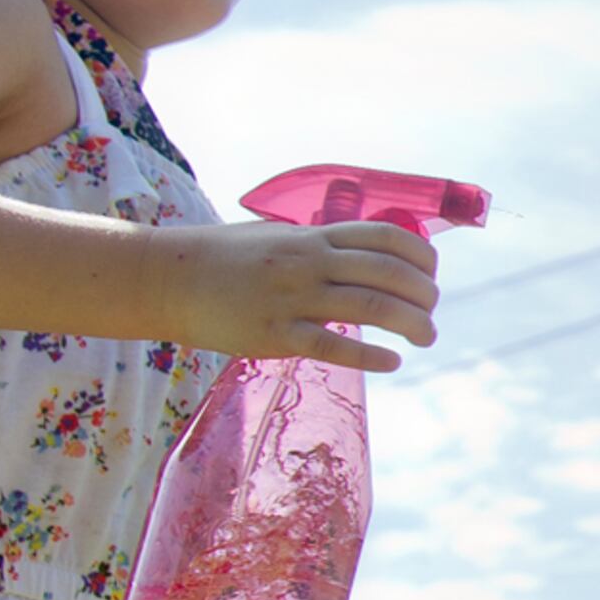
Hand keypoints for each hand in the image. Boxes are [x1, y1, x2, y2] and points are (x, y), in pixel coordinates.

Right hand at [158, 219, 440, 372]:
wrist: (166, 278)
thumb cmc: (226, 258)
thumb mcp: (278, 237)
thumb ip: (322, 245)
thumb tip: (370, 254)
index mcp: (312, 237)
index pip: (385, 237)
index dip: (421, 256)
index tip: (431, 275)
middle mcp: (308, 263)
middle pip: (388, 274)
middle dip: (424, 295)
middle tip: (433, 314)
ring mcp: (292, 298)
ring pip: (371, 307)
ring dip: (411, 324)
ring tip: (426, 338)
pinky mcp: (274, 334)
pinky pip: (333, 346)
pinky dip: (371, 356)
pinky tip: (392, 362)